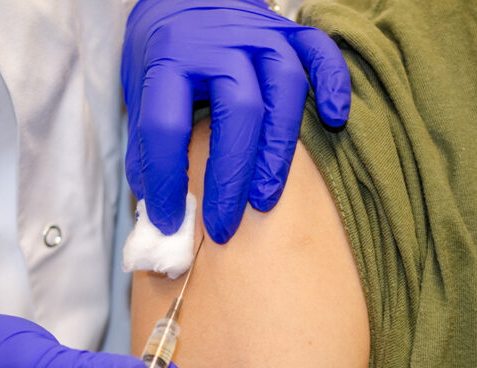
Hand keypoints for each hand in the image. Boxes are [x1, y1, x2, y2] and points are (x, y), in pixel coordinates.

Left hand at [122, 0, 350, 242]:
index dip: (166, 178)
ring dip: (278, 150)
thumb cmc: (165, 50)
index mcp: (170, 56)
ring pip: (285, 90)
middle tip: (224, 226)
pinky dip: (334, 84)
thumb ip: (146, 143)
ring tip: (265, 198)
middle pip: (238, 112)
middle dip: (231, 177)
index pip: (165, 124)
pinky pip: (322, 53)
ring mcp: (261, 34)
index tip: (168, 220)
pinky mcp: (291, 32)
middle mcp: (220, 42)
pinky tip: (336, 118)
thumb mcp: (140, 88)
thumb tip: (158, 208)